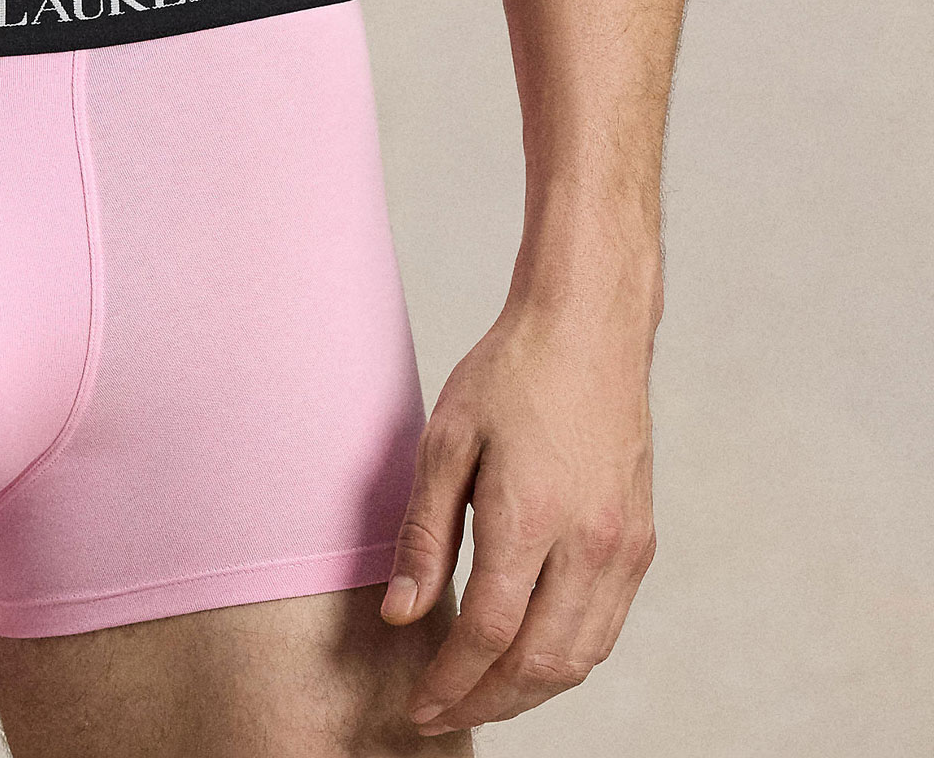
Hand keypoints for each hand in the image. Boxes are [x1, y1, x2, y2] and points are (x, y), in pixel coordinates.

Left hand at [379, 291, 658, 736]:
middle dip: (485, 702)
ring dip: (528, 691)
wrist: (587, 330)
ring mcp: (625, 548)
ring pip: (580, 658)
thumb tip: (402, 615)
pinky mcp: (641, 543)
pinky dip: (564, 659)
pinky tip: (526, 657)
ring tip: (476, 695)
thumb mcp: (445, 441)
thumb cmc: (509, 375)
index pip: (490, 634)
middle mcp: (590, 544)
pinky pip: (604, 628)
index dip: (450, 682)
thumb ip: (425, 534)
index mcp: (532, 516)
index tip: (415, 705)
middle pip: (540, 664)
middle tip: (437, 713)